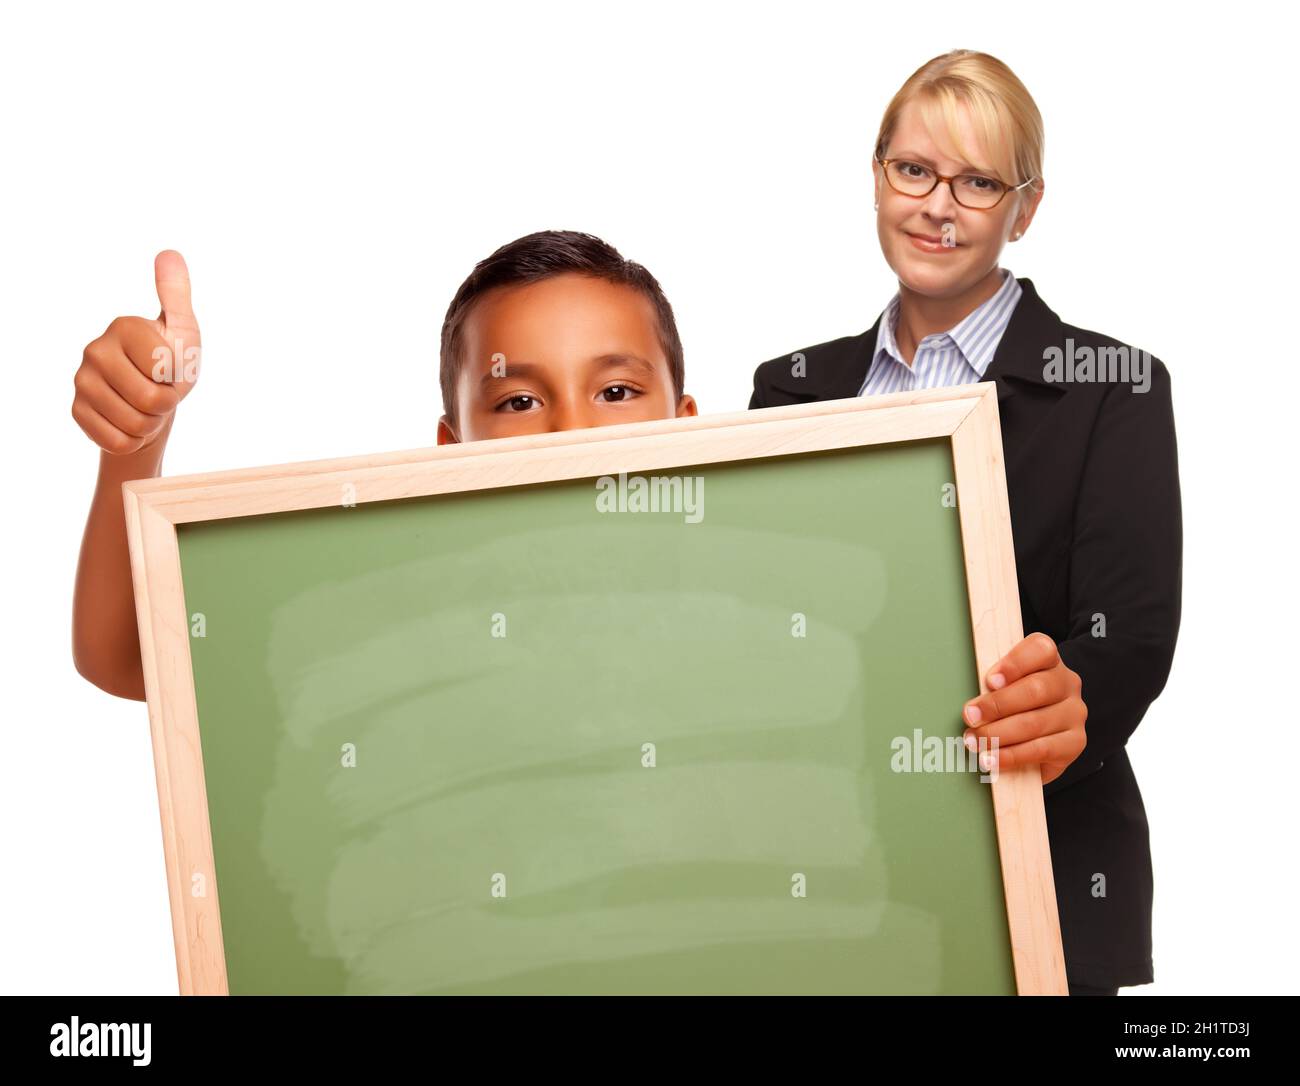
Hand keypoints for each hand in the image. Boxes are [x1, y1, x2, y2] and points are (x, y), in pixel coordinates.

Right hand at [72, 250, 199, 454]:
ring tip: (146, 405)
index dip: (179, 376)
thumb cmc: (172, 364)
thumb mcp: (182, 331)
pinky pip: (118, 441)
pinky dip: (134, 439)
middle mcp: (95, 350)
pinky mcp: (78, 412)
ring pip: (136, 424)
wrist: (151, 403)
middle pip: (151, 399)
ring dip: (152, 422)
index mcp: (124, 327)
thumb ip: (176, 295)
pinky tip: (129, 421)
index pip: (165, 366)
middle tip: (160, 391)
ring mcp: (82, 382)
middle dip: (167, 403)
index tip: (171, 369)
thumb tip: (170, 253)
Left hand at [961, 632, 1086, 785]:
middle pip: (1035, 689)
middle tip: (970, 716)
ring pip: (1035, 722)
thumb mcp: (1004, 688)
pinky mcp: (1075, 742)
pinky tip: (991, 758)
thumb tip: (971, 705)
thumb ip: (993, 687)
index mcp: (1049, 661)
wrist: (1042, 740)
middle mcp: (1067, 683)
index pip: (1040, 649)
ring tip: (974, 740)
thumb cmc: (1015, 706)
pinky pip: (1041, 749)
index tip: (989, 680)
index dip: (1014, 664)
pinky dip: (1011, 755)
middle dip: (997, 705)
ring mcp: (1074, 713)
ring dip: (998, 734)